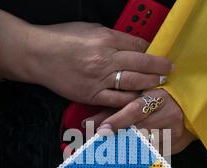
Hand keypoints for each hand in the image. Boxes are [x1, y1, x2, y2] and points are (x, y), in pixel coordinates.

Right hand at [0, 1, 173, 106]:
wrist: (37, 55)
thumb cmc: (61, 38)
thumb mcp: (90, 29)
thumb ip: (113, 37)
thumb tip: (132, 45)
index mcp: (106, 39)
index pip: (138, 46)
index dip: (153, 51)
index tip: (160, 55)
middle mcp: (106, 59)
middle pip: (142, 65)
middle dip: (159, 68)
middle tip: (169, 71)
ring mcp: (99, 79)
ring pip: (133, 83)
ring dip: (150, 84)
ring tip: (160, 84)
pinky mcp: (91, 95)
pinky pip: (117, 100)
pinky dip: (130, 100)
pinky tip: (139, 98)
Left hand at [88, 89, 195, 154]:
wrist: (191, 107)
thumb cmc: (158, 100)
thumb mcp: (138, 99)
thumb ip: (113, 110)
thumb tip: (87, 123)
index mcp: (156, 97)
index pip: (134, 109)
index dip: (118, 120)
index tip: (101, 130)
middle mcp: (166, 114)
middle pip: (139, 130)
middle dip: (118, 139)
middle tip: (98, 148)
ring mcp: (173, 131)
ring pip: (146, 145)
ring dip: (127, 151)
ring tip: (108, 157)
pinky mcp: (175, 146)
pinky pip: (154, 154)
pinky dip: (139, 157)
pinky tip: (126, 162)